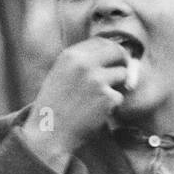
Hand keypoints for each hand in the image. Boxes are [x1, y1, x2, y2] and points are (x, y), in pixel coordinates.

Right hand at [20, 37, 133, 168]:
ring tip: (98, 99)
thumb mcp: (61, 74)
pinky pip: (120, 97)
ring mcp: (97, 80)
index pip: (101, 41)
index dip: (112, 49)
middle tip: (123, 72)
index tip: (115, 58)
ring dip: (117, 86)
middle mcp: (84, 64)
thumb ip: (82, 63)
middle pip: (117, 51)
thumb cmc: (55, 106)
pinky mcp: (107, 98)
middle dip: (123, 61)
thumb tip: (112, 54)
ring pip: (122, 74)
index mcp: (71, 55)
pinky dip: (113, 105)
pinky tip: (96, 112)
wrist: (49, 132)